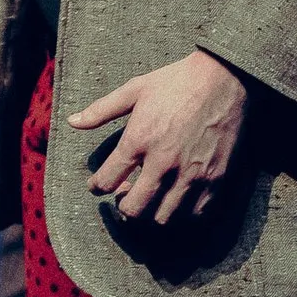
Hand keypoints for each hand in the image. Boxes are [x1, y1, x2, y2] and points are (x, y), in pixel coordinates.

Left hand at [68, 50, 247, 225]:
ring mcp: (191, 174)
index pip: (107, 180)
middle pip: (134, 209)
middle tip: (123, 197)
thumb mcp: (134, 89)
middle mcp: (163, 163)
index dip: (97, 187)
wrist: (224, 78)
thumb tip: (72, 122)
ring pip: (164, 217)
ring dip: (152, 213)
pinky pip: (196, 213)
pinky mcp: (216, 179)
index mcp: (139, 140)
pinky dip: (182, 213)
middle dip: (123, 208)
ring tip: (149, 199)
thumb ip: (101, 110)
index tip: (97, 186)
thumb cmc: (176, 81)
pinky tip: (176, 199)